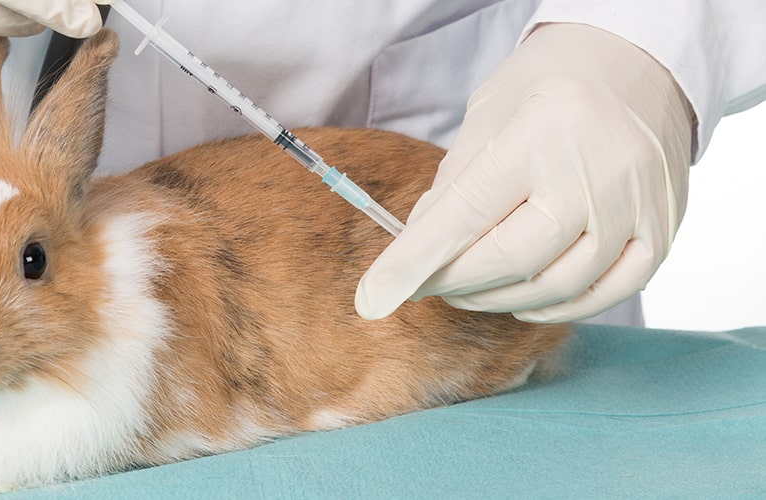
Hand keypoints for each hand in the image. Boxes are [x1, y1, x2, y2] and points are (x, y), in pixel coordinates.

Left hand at [355, 23, 693, 322]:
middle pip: (513, 260)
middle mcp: (597, 172)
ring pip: (559, 285)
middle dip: (456, 284)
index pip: (464, 216)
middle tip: (427, 284)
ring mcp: (638, 205)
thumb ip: (452, 188)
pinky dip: (559, 306)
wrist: (636, 61)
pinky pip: (609, 291)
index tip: (373, 298)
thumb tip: (416, 254)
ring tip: (470, 288)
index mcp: (540, 133)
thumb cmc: (549, 84)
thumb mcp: (486, 119)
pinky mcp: (663, 228)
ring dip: (500, 299)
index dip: (413, 263)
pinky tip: (526, 297)